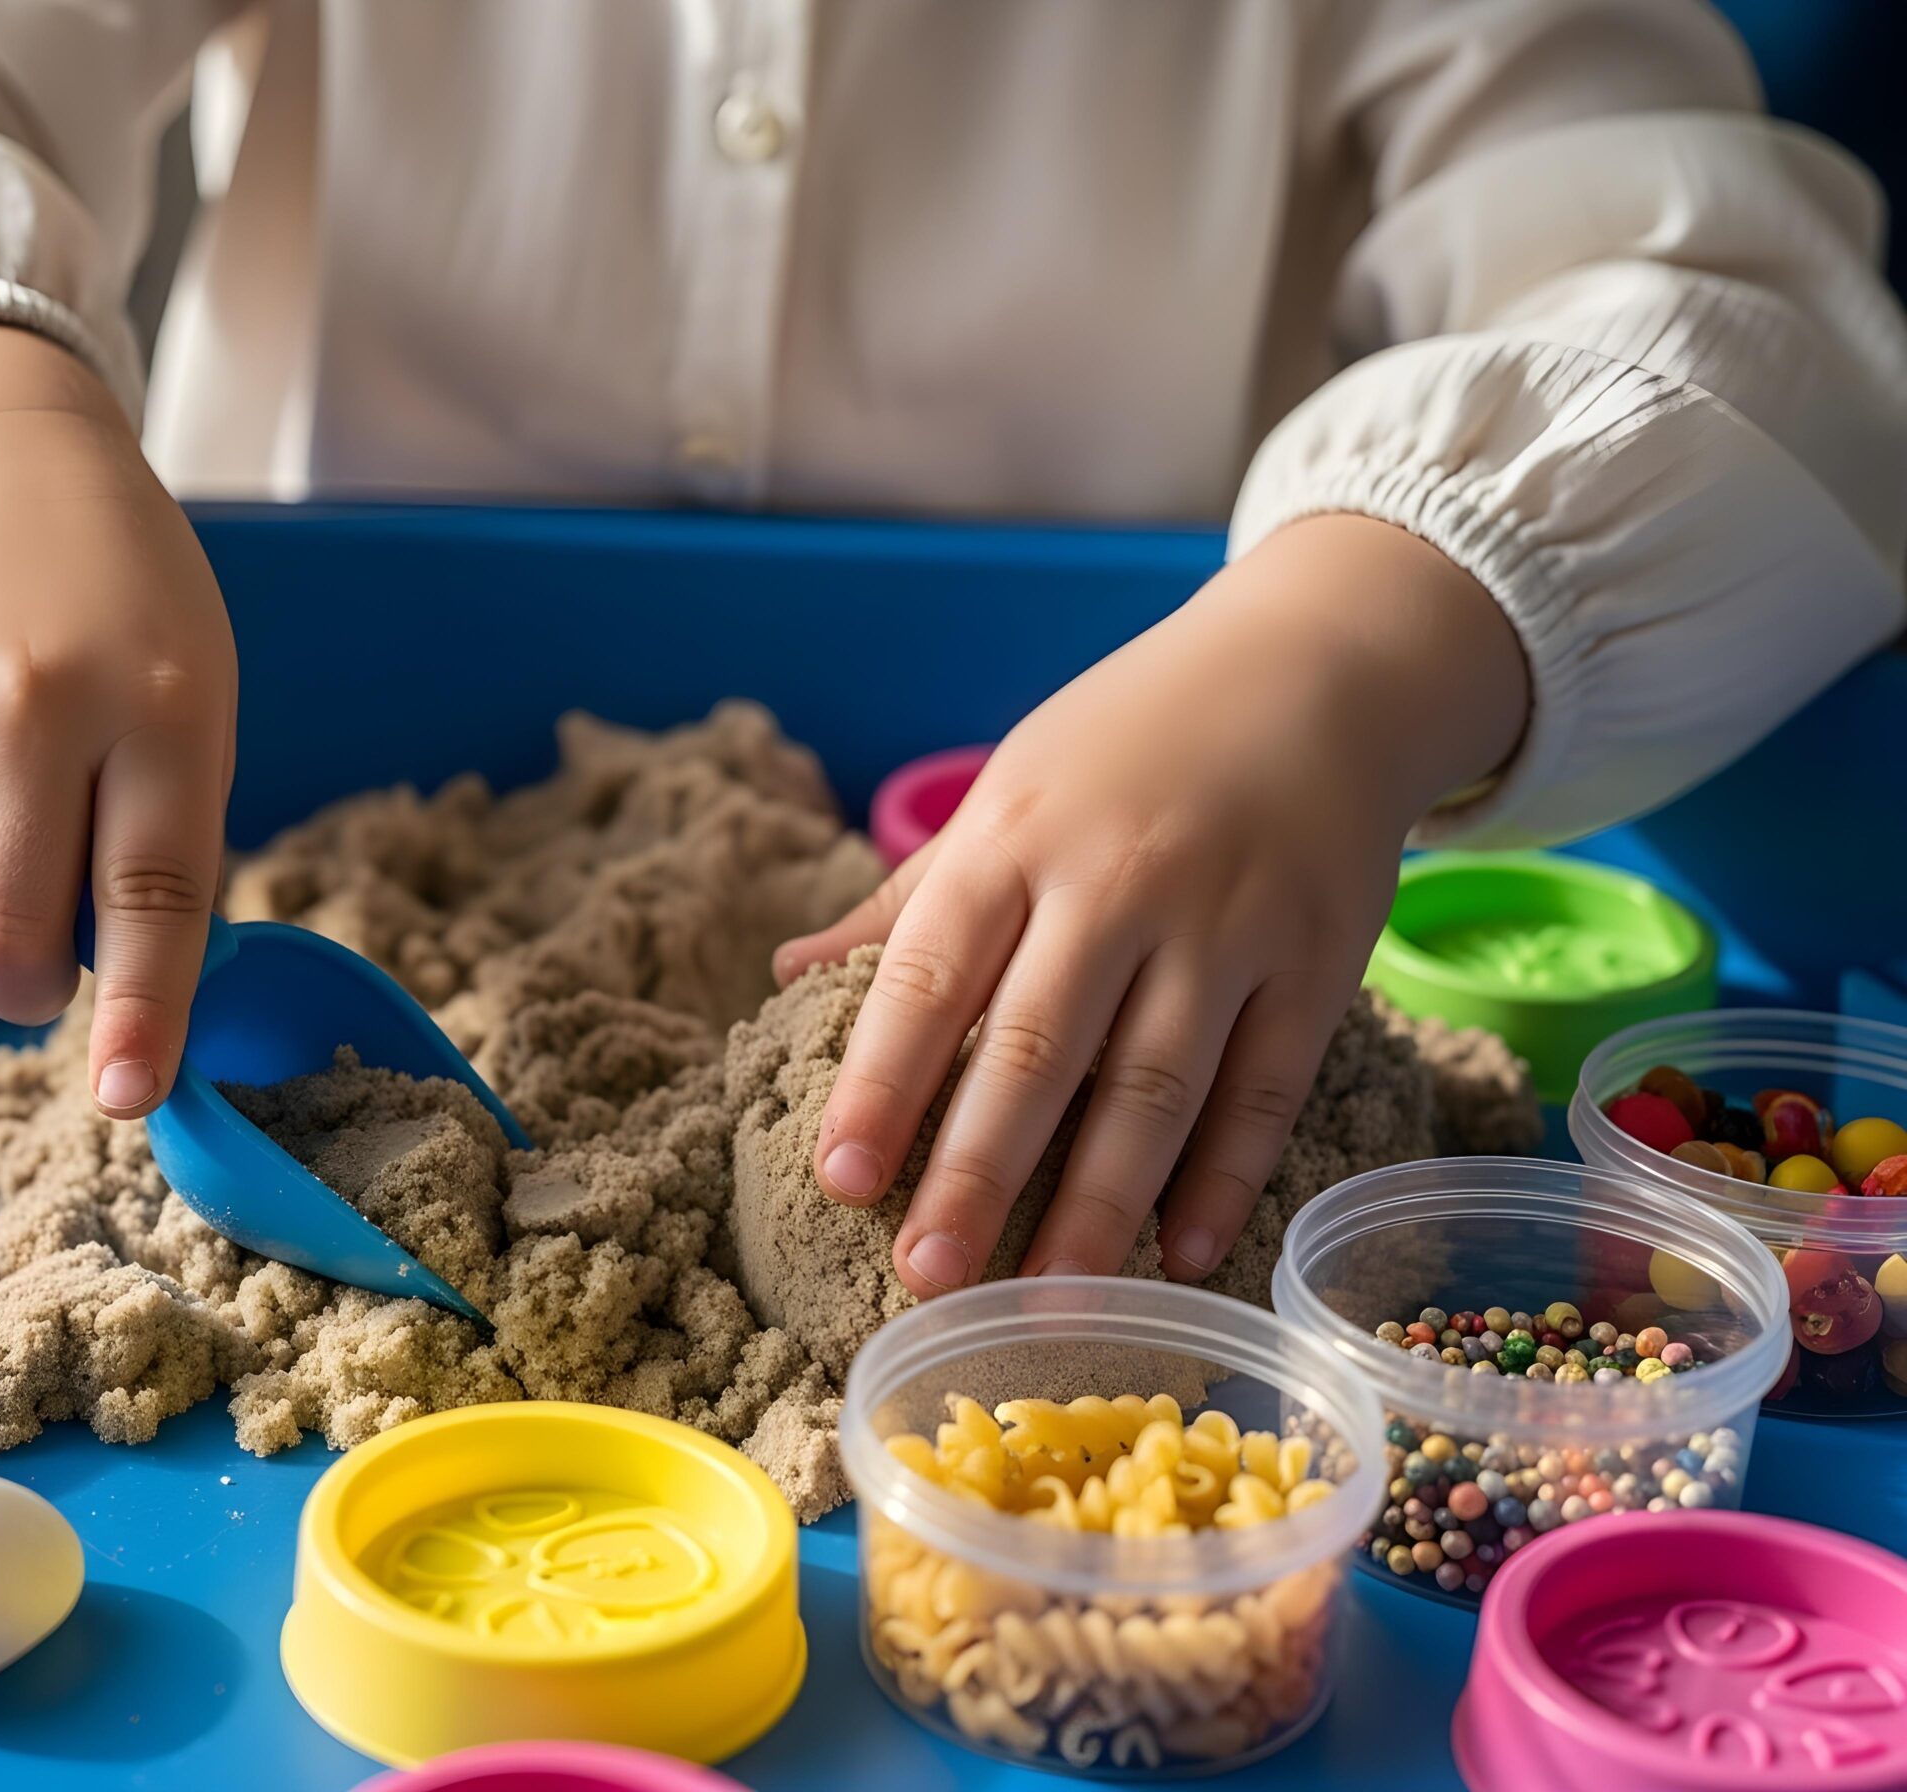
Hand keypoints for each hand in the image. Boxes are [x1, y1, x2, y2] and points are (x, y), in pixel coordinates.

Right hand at [0, 325, 234, 1118]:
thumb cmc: (121, 614)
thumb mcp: (190, 701)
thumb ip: (164, 840)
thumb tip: (125, 1003)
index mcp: (160, 706)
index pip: (151, 895)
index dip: (140, 1015)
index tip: (129, 1100)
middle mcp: (33, 699)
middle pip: (5, 932)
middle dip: (27, 990)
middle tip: (41, 971)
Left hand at [775, 514, 1526, 1290]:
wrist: (1319, 667)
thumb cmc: (1132, 742)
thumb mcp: (1009, 789)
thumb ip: (908, 898)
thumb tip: (787, 972)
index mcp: (1016, 838)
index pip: (930, 975)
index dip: (881, 1081)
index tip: (838, 1177)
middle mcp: (1118, 882)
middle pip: (1036, 1051)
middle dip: (976, 1173)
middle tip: (925, 1275)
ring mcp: (1227, 925)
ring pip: (1153, 1088)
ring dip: (1096, 1206)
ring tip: (1046, 1305)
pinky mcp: (1319, 961)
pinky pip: (1265, 1089)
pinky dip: (1225, 1179)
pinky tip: (1181, 1254)